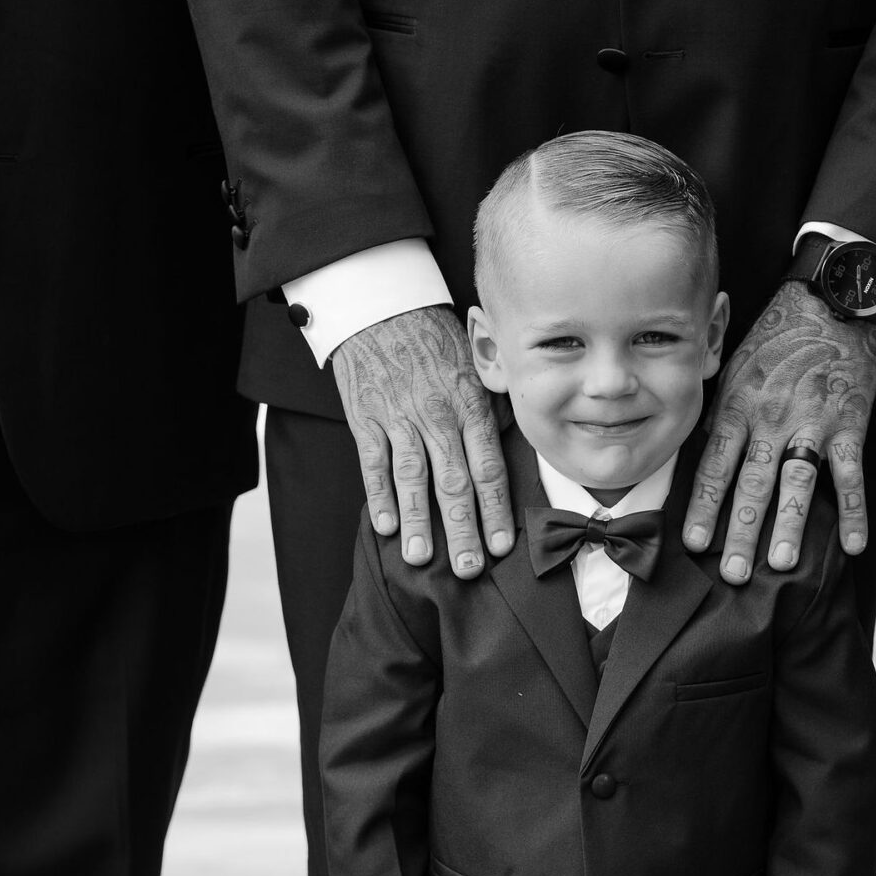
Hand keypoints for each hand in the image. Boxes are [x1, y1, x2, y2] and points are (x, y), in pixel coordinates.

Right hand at [331, 308, 513, 575]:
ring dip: (418, 521)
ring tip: (423, 558)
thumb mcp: (473, 366)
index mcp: (470, 406)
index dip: (496, 509)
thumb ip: (489, 409)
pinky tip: (384, 526)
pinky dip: (378, 495)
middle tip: (470, 568)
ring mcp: (400, 418)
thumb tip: (509, 450)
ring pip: (412, 477)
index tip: (503, 545)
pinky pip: (373, 463)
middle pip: (454, 481)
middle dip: (464, 528)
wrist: (381, 306)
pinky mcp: (366, 417)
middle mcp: (438, 416)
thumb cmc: (433, 340)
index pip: (489, 466)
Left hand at [683, 285, 875, 580]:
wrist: (830, 303)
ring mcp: (812, 423)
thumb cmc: (775, 341)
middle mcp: (771, 418)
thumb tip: (699, 457)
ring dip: (790, 525)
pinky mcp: (849, 424)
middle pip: (752, 483)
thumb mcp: (734, 370)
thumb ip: (719, 416)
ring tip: (782, 564)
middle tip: (733, 573)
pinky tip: (853, 546)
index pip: (715, 465)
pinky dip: (854, 510)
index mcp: (738, 407)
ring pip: (797, 482)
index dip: (704, 506)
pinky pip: (850, 472)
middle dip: (742, 531)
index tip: (694, 543)